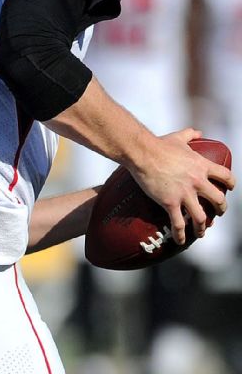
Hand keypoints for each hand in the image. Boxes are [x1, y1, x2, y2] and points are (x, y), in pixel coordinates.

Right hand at [126, 129, 233, 244]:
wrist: (142, 153)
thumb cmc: (159, 144)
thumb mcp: (178, 137)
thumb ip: (190, 134)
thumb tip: (198, 132)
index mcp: (202, 166)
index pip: (225, 176)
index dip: (230, 184)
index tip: (230, 189)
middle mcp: (197, 182)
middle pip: (217, 200)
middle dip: (220, 209)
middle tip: (218, 214)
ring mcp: (184, 194)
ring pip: (201, 216)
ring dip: (203, 226)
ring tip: (201, 232)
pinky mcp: (169, 202)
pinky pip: (178, 223)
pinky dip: (180, 234)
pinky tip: (180, 241)